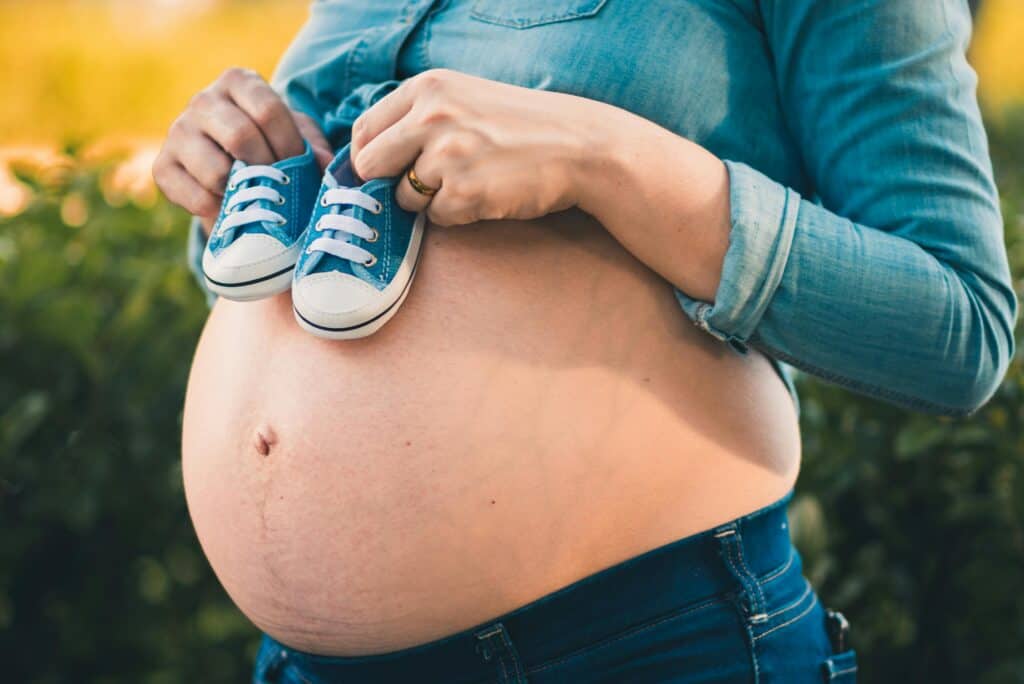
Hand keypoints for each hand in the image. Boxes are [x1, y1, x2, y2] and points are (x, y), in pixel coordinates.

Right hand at [153, 67, 332, 227]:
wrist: (229, 162)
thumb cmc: (270, 143)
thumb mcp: (296, 135)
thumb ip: (314, 146)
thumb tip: (324, 166)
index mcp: (238, 82)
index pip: (268, 111)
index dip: (290, 146)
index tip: (301, 168)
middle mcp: (203, 100)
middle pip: (240, 137)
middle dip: (268, 170)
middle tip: (281, 188)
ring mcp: (177, 132)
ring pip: (216, 170)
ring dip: (244, 193)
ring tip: (258, 198)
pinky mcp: (162, 167)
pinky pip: (195, 196)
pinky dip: (221, 210)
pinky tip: (232, 208)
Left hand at [349, 69, 611, 226]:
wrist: (580, 145)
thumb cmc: (522, 125)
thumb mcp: (464, 98)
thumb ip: (417, 117)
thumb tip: (369, 155)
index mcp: (427, 88)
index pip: (365, 130)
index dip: (368, 157)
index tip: (382, 171)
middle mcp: (431, 117)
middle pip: (370, 165)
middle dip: (388, 182)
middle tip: (419, 186)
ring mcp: (447, 156)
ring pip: (405, 197)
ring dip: (429, 200)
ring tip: (468, 183)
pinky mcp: (465, 193)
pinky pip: (437, 217)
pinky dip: (456, 214)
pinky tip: (485, 195)